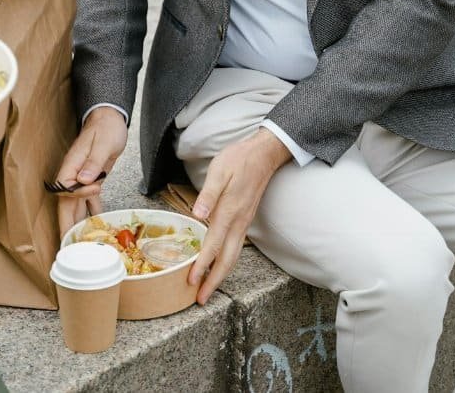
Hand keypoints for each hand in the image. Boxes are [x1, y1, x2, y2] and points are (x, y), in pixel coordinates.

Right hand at [55, 106, 127, 236]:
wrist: (110, 118)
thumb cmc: (106, 127)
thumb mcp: (103, 142)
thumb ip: (93, 161)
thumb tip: (83, 179)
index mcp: (72, 165)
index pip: (66, 188)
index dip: (78, 194)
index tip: (95, 188)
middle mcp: (73, 174)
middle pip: (65, 204)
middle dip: (66, 225)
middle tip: (67, 246)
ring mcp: (82, 178)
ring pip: (76, 205)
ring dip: (78, 223)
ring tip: (80, 243)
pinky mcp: (92, 180)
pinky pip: (89, 201)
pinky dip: (92, 213)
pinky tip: (97, 226)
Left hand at [188, 129, 291, 303]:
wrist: (264, 154)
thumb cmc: (238, 159)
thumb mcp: (219, 171)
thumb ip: (208, 194)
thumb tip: (197, 214)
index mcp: (229, 211)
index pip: (213, 245)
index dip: (202, 266)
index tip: (191, 282)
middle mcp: (238, 222)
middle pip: (227, 260)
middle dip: (213, 282)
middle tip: (200, 299)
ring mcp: (244, 222)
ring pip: (233, 256)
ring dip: (220, 275)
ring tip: (207, 288)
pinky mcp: (245, 219)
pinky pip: (236, 247)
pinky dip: (226, 261)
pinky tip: (217, 265)